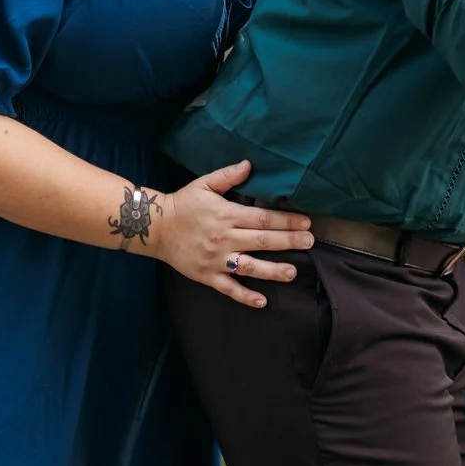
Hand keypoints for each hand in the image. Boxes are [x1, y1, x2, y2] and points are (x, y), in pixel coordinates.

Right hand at [144, 160, 312, 308]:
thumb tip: (250, 164)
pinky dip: (245, 296)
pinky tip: (262, 301)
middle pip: (262, 241)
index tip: (306, 222)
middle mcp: (224, 238)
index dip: (286, 220)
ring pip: (249, 266)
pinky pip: (228, 288)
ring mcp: (216, 259)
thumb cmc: (182, 204)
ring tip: (293, 273)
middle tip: (310, 242)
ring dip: (272, 270)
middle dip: (289, 242)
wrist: (154, 228)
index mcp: (226, 214)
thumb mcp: (204, 184)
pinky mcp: (207, 275)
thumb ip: (228, 176)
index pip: (262, 218)